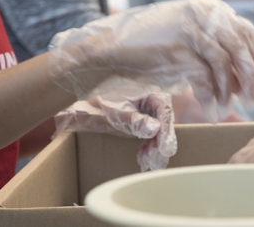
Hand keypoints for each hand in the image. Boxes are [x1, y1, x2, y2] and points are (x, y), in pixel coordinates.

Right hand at [49, 0, 253, 121]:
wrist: (112, 47)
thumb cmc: (153, 47)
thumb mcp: (190, 39)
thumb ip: (217, 47)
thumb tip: (249, 74)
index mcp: (210, 8)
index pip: (246, 31)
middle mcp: (203, 13)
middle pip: (240, 46)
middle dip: (253, 75)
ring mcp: (190, 28)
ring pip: (224, 62)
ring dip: (231, 88)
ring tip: (233, 106)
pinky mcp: (177, 48)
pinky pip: (203, 76)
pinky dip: (210, 96)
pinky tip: (212, 109)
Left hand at [53, 90, 175, 170]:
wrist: (87, 112)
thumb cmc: (102, 108)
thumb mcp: (118, 114)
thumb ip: (136, 121)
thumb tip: (155, 129)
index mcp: (149, 94)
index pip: (165, 110)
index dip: (165, 128)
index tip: (162, 144)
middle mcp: (152, 103)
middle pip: (164, 122)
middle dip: (160, 140)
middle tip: (154, 156)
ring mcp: (149, 114)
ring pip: (159, 131)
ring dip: (155, 146)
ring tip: (147, 159)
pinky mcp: (144, 124)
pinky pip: (152, 136)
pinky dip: (149, 146)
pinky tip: (144, 156)